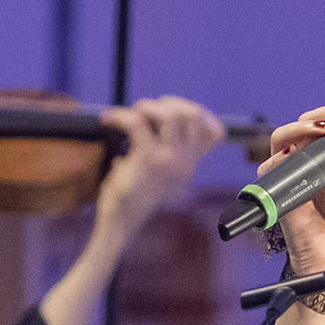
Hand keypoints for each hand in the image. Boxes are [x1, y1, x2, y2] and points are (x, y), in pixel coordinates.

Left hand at [95, 97, 225, 234]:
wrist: (121, 221)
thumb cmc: (134, 195)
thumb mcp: (157, 172)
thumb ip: (162, 150)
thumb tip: (150, 117)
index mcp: (191, 164)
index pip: (216, 132)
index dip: (200, 113)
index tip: (175, 110)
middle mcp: (186, 161)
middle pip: (194, 115)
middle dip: (169, 103)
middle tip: (147, 110)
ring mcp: (169, 159)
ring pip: (172, 115)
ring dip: (149, 106)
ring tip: (133, 112)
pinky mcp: (147, 159)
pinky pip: (137, 123)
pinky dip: (120, 115)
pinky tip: (108, 120)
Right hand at [261, 95, 324, 295]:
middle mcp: (311, 166)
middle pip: (306, 126)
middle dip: (324, 114)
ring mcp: (294, 177)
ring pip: (285, 139)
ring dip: (302, 127)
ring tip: (324, 127)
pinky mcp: (281, 194)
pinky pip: (271, 169)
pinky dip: (279, 157)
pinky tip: (294, 152)